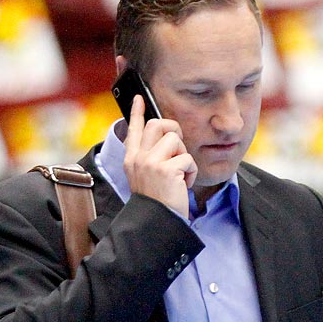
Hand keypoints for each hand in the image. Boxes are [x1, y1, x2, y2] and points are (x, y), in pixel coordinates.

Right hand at [122, 94, 196, 217]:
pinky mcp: (166, 170)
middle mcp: (138, 158)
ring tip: (179, 175)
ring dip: (184, 156)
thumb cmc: (157, 202)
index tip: (139, 98)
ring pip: (175, 140)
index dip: (136, 112)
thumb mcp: (146, 177)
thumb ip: (150, 158)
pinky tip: (183, 185)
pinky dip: (191, 173)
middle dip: (174, 130)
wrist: (156, 222)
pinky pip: (188, 159)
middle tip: (178, 148)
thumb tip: (165, 138)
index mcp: (131, 159)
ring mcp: (150, 163)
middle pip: (158, 124)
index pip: (134, 129)